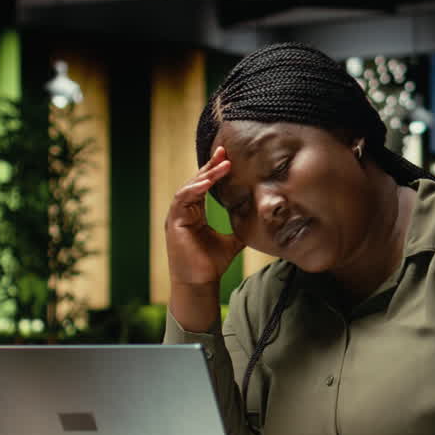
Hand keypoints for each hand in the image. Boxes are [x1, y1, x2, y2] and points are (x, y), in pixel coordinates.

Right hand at [165, 146, 245, 285]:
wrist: (201, 283)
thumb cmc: (212, 264)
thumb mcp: (232, 242)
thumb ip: (240, 228)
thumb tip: (260, 221)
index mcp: (195, 213)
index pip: (204, 186)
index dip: (215, 171)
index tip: (227, 157)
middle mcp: (184, 212)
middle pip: (196, 182)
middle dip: (210, 166)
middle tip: (223, 151)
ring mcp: (177, 216)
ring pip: (189, 188)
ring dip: (205, 175)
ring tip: (221, 165)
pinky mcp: (173, 222)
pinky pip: (182, 200)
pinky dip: (194, 190)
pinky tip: (206, 183)